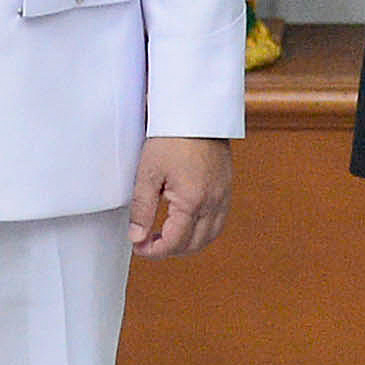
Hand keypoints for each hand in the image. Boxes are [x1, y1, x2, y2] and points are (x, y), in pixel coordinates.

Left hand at [131, 135, 233, 256]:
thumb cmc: (171, 138)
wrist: (195, 113)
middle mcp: (213, 202)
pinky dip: (202, 230)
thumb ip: (142, 209)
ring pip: (210, 236)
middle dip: (170, 250)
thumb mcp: (148, 174)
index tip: (138, 246)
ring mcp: (223, 196)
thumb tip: (137, 237)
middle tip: (149, 242)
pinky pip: (218, 221)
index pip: (174, 243)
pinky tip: (186, 221)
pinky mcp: (226, 188)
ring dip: (188, 243)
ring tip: (166, 235)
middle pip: (194, 245)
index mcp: (192, 201)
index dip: (153, 251)